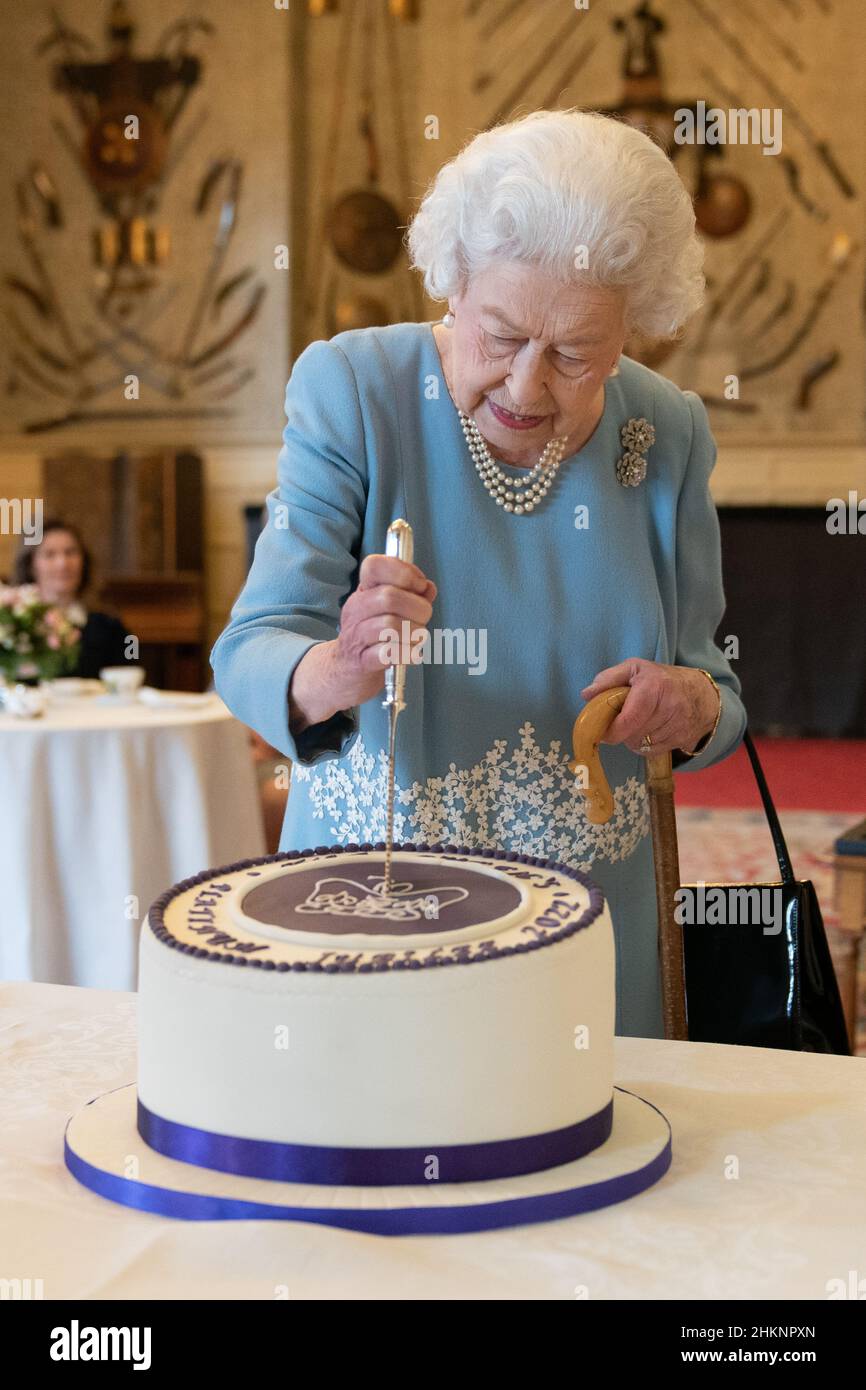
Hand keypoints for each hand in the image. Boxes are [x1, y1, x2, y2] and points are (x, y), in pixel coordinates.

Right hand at [289, 555, 436, 731]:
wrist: (344, 670)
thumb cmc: (373, 636)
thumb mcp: (389, 610)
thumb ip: (412, 595)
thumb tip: (428, 588)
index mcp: (363, 591)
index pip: (374, 565)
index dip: (403, 571)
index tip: (418, 586)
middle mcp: (356, 609)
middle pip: (389, 597)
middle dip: (418, 608)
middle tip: (423, 618)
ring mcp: (356, 636)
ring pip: (390, 625)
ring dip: (415, 632)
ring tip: (417, 638)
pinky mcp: (361, 661)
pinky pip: (388, 653)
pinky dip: (406, 653)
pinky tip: (411, 654)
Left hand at [580, 658, 719, 756]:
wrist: (702, 693)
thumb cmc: (661, 679)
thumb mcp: (635, 668)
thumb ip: (609, 679)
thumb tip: (587, 695)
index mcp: (654, 686)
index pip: (629, 720)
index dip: (612, 731)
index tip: (603, 731)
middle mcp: (670, 707)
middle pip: (633, 735)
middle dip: (623, 732)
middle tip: (623, 720)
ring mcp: (680, 725)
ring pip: (642, 746)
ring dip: (634, 739)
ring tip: (640, 723)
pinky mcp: (684, 739)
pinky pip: (654, 751)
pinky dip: (646, 745)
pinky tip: (650, 731)